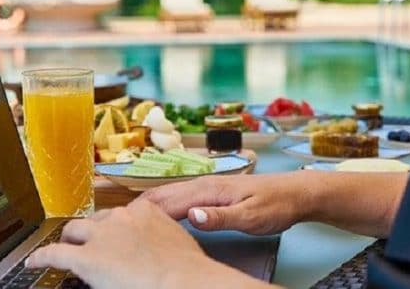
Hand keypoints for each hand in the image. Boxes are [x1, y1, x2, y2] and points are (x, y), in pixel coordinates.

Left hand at [26, 200, 264, 288]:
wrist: (183, 281)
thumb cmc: (188, 271)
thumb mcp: (177, 245)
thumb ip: (161, 241)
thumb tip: (159, 254)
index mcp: (146, 213)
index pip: (123, 214)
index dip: (114, 227)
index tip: (113, 234)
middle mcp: (122, 218)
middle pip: (97, 219)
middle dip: (91, 230)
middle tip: (88, 242)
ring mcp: (102, 236)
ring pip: (74, 231)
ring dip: (68, 240)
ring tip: (62, 248)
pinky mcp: (86, 257)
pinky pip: (55, 254)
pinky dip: (41, 257)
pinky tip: (34, 263)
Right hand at [140, 173, 310, 234]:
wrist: (296, 192)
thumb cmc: (276, 204)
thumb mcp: (252, 216)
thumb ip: (221, 217)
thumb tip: (192, 215)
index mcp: (209, 190)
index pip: (168, 202)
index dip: (143, 214)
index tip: (123, 226)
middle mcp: (203, 184)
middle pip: (162, 195)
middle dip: (137, 208)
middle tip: (113, 224)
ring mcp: (206, 186)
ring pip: (168, 194)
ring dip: (146, 206)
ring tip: (126, 219)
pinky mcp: (211, 191)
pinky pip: (179, 197)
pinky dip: (162, 204)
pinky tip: (157, 213)